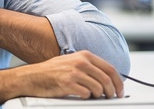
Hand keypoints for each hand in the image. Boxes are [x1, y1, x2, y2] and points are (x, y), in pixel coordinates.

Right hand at [0, 50, 123, 105]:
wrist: (33, 76)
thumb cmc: (52, 71)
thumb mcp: (72, 62)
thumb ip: (89, 67)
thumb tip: (107, 79)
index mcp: (84, 55)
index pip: (110, 68)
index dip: (119, 82)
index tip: (120, 90)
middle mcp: (81, 62)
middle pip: (107, 79)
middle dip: (112, 91)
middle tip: (112, 97)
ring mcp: (74, 72)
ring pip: (98, 88)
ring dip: (99, 96)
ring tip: (94, 97)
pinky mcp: (68, 83)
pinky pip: (86, 94)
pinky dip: (87, 97)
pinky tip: (82, 96)